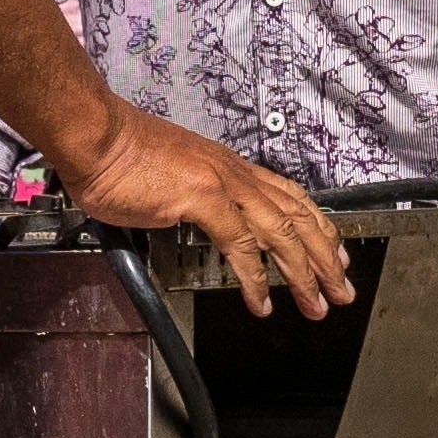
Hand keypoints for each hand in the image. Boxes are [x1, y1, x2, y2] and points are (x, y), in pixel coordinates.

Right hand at [71, 109, 349, 315]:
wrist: (95, 134)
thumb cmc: (121, 154)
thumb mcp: (174, 175)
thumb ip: (193, 198)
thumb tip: (194, 218)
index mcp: (231, 167)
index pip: (290, 197)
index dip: (317, 227)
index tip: (333, 253)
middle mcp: (235, 173)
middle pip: (298, 217)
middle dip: (325, 258)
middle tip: (341, 289)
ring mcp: (222, 184)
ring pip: (281, 233)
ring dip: (303, 273)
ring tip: (316, 302)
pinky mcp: (201, 198)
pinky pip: (240, 245)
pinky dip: (255, 277)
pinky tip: (262, 300)